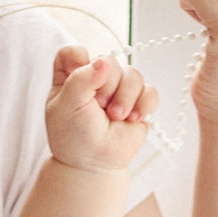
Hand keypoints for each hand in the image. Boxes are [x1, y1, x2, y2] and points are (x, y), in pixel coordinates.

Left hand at [43, 43, 158, 172]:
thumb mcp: (67, 106)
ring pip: (133, 74)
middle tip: (99, 107)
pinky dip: (144, 104)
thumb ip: (81, 79)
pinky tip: (133, 119)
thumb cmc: (74, 136)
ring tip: (116, 117)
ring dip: (125, 97)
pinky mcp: (138, 102)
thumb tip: (103, 62)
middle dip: (106, 86)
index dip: (78, 59)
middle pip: (109, 61)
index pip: (74, 52)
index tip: (77, 76)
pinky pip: (150, 91)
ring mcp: (119, 89)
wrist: (93, 164)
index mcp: (71, 76)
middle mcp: (96, 78)